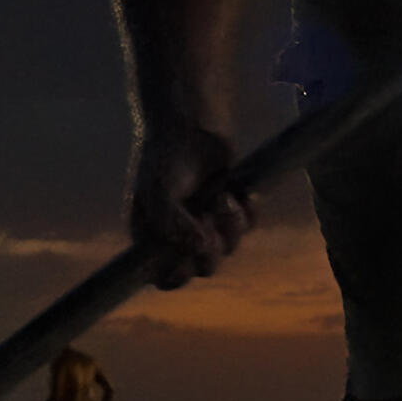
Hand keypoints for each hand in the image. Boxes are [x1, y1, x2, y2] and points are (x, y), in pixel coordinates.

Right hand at [129, 124, 254, 288]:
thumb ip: (173, 226)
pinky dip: (247, 212)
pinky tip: (239, 193)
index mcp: (153, 236)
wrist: (193, 124)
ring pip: (229, 248)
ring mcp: (208, 223)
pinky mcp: (232, 209)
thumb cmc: (168, 157)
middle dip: (210, 249)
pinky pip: (248, 227)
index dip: (175, 276)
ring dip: (229, 226)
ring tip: (222, 197)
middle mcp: (180, 235)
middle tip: (207, 223)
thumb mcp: (160, 192)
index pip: (163, 277)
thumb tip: (199, 249)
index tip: (185, 260)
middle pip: (202, 268)